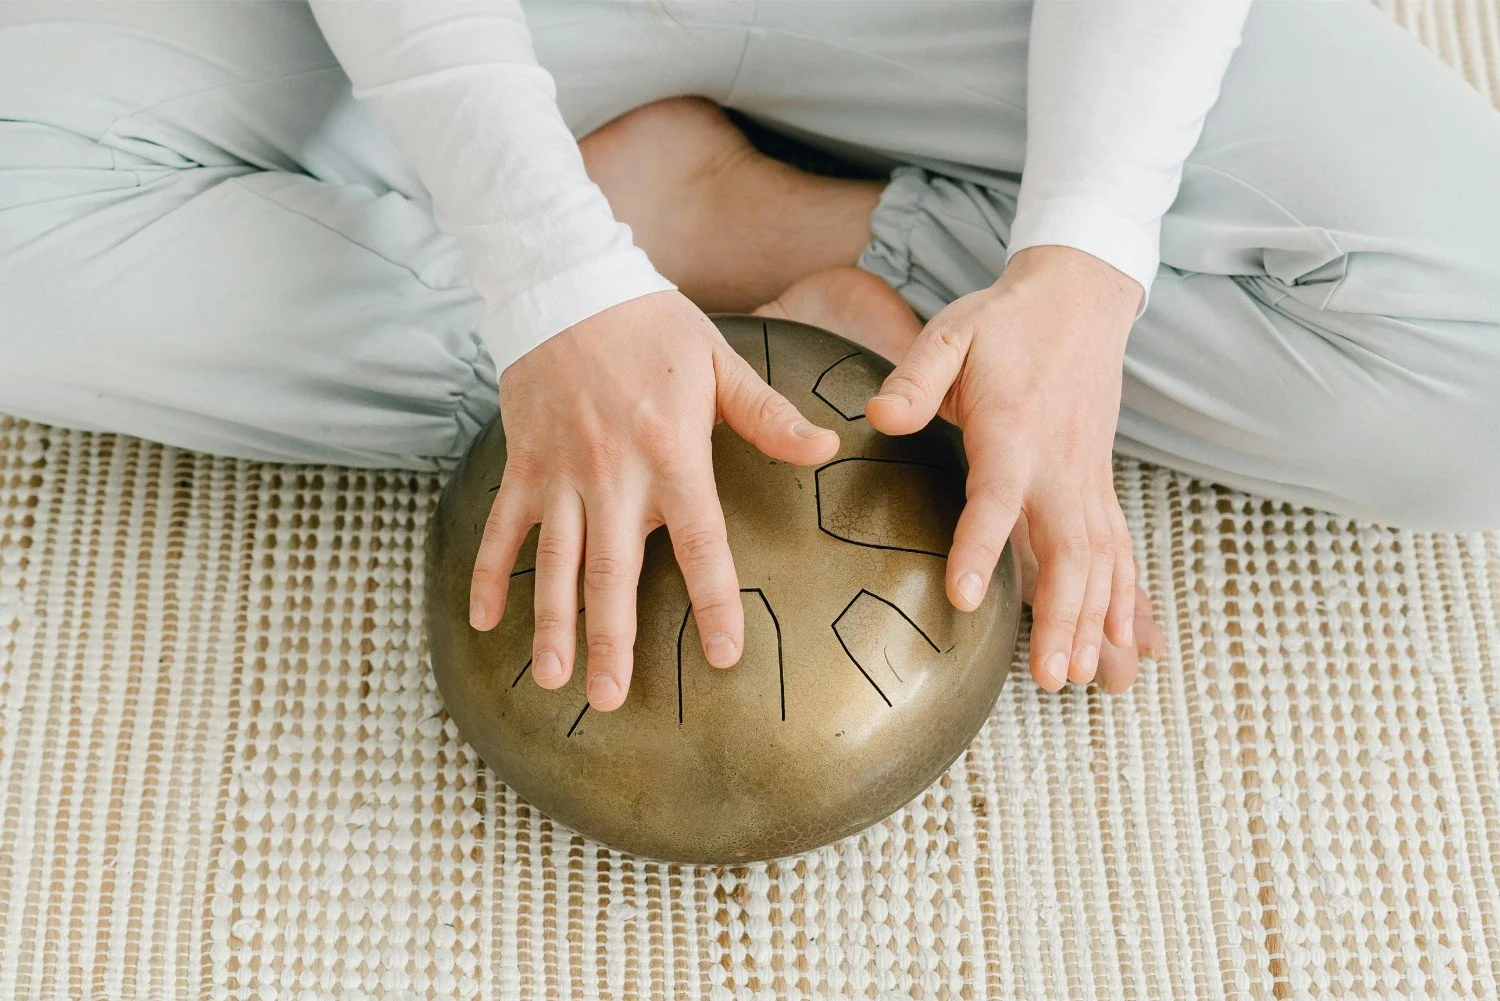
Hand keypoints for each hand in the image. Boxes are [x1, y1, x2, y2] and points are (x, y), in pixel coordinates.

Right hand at [469, 290, 839, 709]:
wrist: (566, 281)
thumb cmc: (652, 324)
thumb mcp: (719, 364)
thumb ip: (769, 416)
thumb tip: (827, 446)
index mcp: (672, 456)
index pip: (701, 545)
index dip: (714, 604)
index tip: (722, 656)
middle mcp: (613, 476)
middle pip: (613, 574)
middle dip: (611, 642)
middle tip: (610, 700)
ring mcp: (560, 474)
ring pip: (555, 563)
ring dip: (552, 624)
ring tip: (552, 679)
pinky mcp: (522, 464)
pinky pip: (501, 529)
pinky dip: (490, 574)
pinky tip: (485, 621)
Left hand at [866, 246, 1145, 692]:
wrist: (1078, 297)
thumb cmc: (1003, 322)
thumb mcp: (949, 333)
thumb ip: (914, 377)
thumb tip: (878, 414)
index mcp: (1014, 429)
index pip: (997, 497)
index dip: (981, 547)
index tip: (964, 597)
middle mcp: (1060, 464)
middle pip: (1068, 550)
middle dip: (1064, 617)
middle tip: (1053, 678)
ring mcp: (1087, 478)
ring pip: (1101, 561)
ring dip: (1098, 623)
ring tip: (1093, 682)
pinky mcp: (1099, 484)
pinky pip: (1120, 550)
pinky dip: (1128, 602)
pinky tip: (1133, 650)